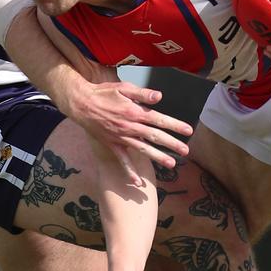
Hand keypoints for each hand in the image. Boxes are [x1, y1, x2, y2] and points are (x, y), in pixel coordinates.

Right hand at [70, 80, 192, 183]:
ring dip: (158, 157)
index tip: (189, 130)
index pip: (159, 120)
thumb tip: (159, 96)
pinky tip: (137, 183)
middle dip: (172, 144)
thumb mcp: (123, 88)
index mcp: (135, 112)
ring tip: (171, 164)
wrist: (81, 104)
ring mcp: (121, 138)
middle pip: (155, 137)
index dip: (175, 125)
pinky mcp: (112, 145)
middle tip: (186, 151)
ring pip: (143, 150)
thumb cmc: (103, 93)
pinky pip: (122, 161)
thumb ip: (142, 93)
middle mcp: (130, 127)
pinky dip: (129, 172)